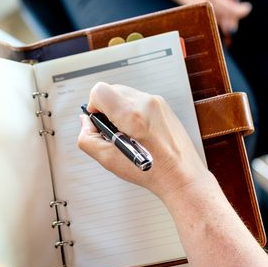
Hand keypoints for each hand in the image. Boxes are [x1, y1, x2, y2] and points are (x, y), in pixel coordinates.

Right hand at [78, 82, 212, 202]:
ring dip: (120, 110)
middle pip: (111, 90)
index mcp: (131, 115)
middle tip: (112, 131)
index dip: (93, 105)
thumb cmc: (152, 171)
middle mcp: (145, 103)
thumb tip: (85, 123)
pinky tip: (138, 132)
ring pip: (125, 94)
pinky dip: (133, 112)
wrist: (182, 176)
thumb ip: (87, 138)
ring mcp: (157, 102)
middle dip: (106, 108)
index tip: (97, 119)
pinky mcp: (163, 105)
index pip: (99, 91)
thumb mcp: (108, 160)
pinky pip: (139, 100)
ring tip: (127, 133)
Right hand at [163, 0, 251, 36]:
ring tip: (230, 7)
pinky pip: (209, 18)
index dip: (240, 10)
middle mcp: (200, 8)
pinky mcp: (193, 13)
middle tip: (242, 9)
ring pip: (216, 21)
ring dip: (226, 18)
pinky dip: (218, 17)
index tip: (247, 7)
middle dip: (234, 16)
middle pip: (223, 19)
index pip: (228, 9)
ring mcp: (196, 12)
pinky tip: (221, 13)